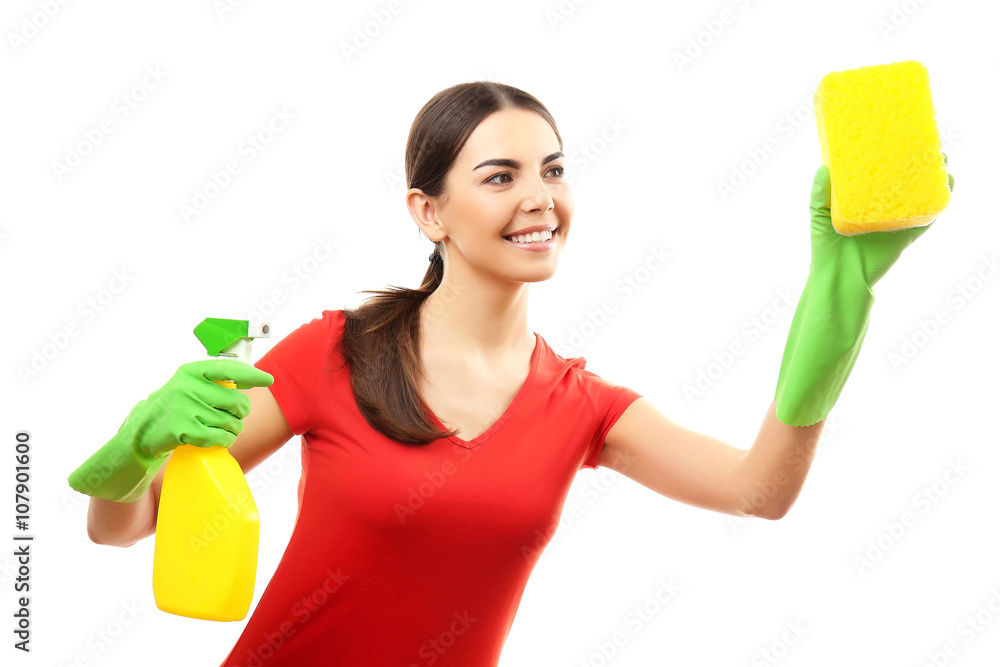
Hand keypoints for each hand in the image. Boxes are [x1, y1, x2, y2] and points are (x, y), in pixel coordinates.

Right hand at [131, 360, 273, 458]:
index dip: (251, 374)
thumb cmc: (175, 405)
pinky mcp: (183, 430)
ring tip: (221, 428)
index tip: (267, 379)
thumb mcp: (189, 384)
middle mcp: (187, 387)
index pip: (227, 369)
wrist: (142, 430)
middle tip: (234, 416)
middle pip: (236, 401)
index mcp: (190, 371)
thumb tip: (252, 377)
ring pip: (231, 422)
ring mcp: (184, 408)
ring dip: (233, 429)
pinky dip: (224, 440)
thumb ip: (215, 380)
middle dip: (241, 412)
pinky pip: (220, 437)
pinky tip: (217, 438)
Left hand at [808, 156, 954, 290]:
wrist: (841, 278)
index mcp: (861, 198)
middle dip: (917, 162)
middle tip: (927, 145)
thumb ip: (820, 195)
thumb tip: (824, 168)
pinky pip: (927, 217)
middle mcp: (881, 205)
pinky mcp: (906, 234)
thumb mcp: (819, 216)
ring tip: (941, 160)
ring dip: (932, 177)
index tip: (898, 135)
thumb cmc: (826, 247)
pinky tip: (947, 186)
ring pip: (918, 194)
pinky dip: (938, 202)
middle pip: (903, 179)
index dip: (889, 154)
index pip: (877, 172)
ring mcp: (895, 219)